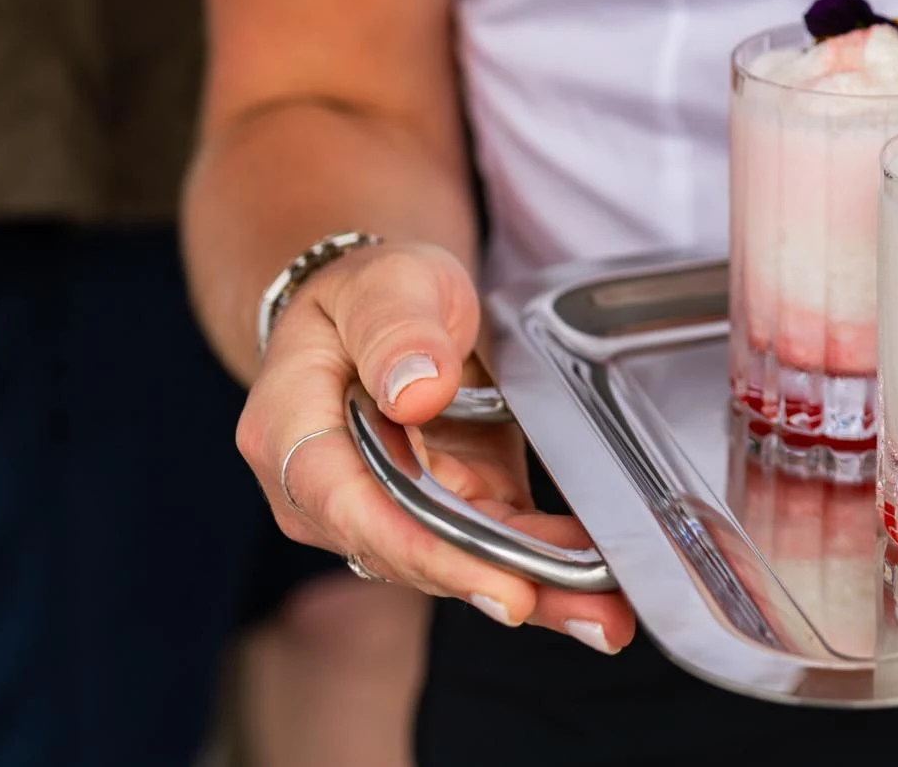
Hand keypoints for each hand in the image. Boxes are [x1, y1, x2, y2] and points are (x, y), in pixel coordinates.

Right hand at [235, 243, 636, 651]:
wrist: (387, 308)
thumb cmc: (375, 291)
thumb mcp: (386, 284)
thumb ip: (396, 331)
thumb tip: (415, 394)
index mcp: (291, 431)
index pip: (350, 506)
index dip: (425, 549)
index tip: (496, 579)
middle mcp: (327, 492)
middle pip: (407, 552)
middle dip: (493, 582)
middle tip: (578, 608)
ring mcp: (385, 510)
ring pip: (454, 564)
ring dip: (533, 590)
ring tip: (606, 614)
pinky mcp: (440, 512)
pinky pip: (488, 549)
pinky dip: (542, 568)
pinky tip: (600, 595)